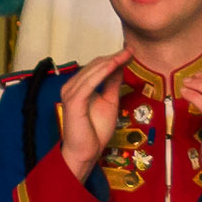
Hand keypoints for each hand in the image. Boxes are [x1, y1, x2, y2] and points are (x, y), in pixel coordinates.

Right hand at [52, 49, 130, 186]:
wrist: (85, 150)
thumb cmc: (95, 130)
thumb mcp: (109, 102)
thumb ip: (112, 85)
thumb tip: (119, 68)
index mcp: (78, 87)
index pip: (96, 68)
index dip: (113, 59)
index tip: (129, 52)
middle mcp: (71, 87)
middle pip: (94, 66)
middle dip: (113, 57)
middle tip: (130, 50)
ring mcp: (70, 92)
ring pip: (92, 71)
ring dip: (110, 61)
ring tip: (125, 54)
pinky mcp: (73, 100)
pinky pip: (88, 83)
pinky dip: (101, 72)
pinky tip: (113, 65)